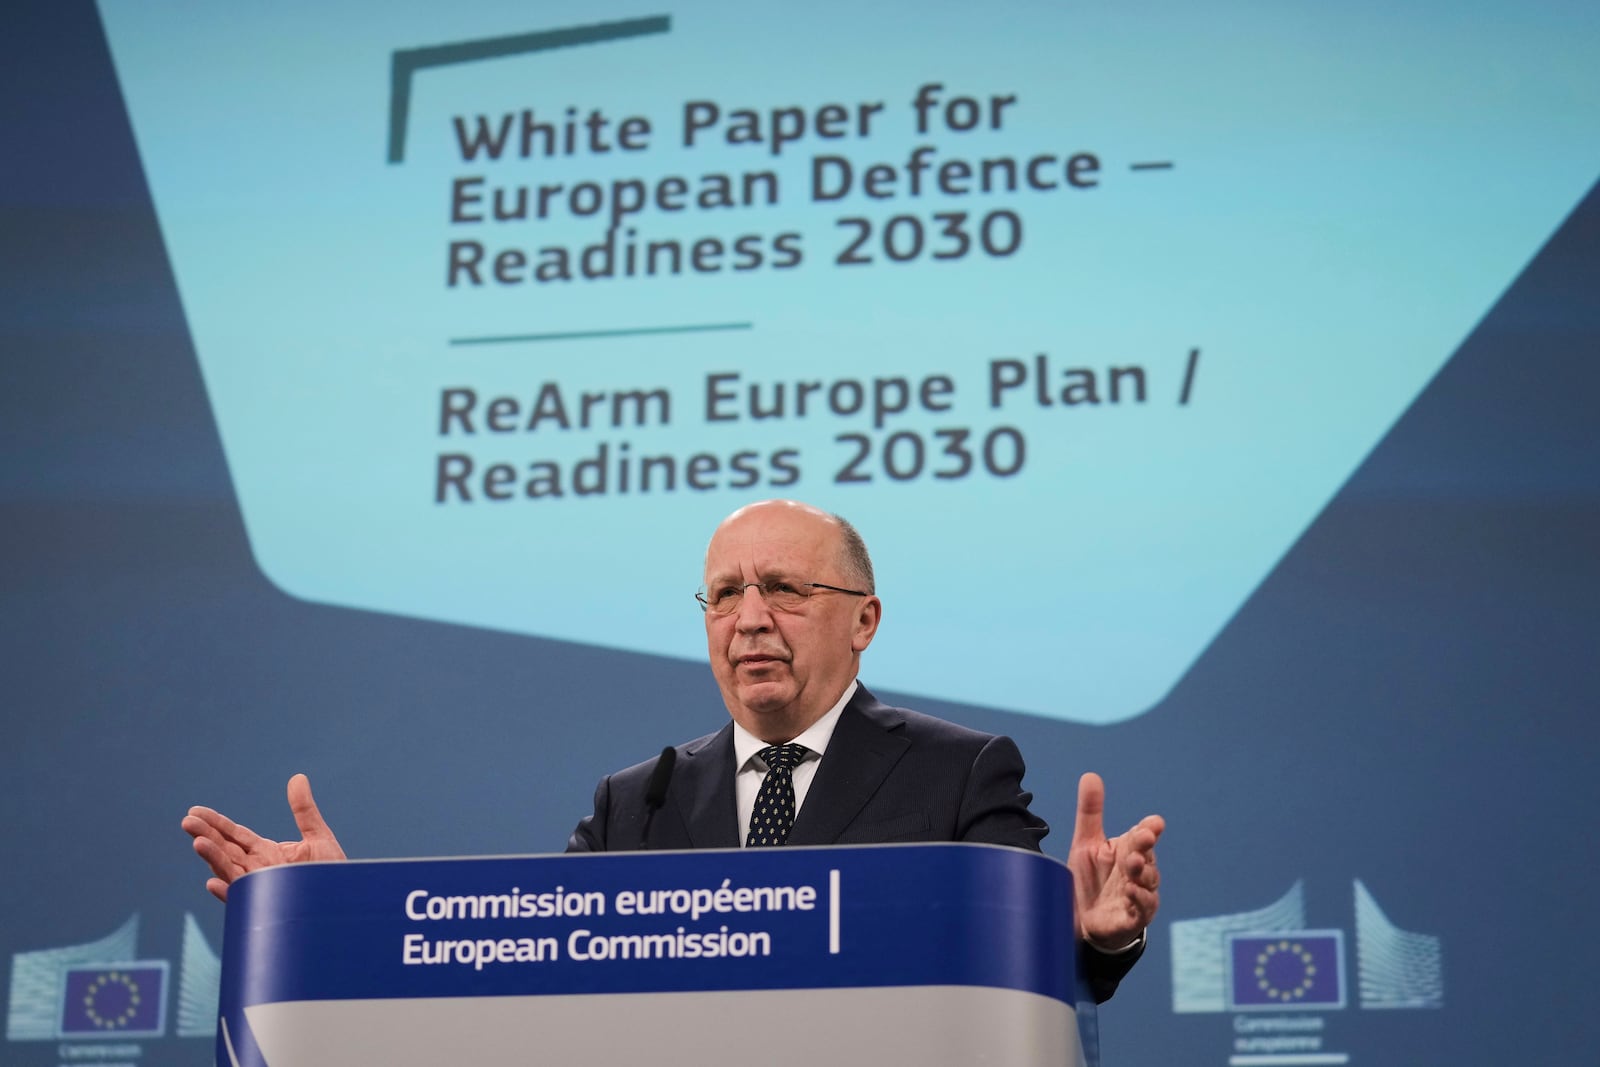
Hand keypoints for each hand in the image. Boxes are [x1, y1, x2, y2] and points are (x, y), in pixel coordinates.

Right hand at [181, 773, 345, 901]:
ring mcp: (261, 888)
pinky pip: (244, 900)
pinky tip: (214, 883)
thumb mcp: (318, 837)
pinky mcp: (268, 905)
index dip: (216, 823)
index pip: (235, 836)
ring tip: (197, 843)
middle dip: (207, 836)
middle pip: (226, 850)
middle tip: (187, 821)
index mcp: (267, 852)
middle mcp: (258, 870)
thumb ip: (303, 810)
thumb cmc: (332, 873)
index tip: (195, 811)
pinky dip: (228, 893)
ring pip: (231, 872)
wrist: (346, 903)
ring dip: (213, 859)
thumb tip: (297, 778)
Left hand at [1067, 772, 1162, 951]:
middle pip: (1148, 855)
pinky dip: (1139, 898)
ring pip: (1149, 881)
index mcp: (1128, 850)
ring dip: (1143, 872)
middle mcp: (1138, 871)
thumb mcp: (1086, 843)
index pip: (1144, 836)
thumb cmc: (1090, 880)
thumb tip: (1090, 775)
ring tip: (1133, 863)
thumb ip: (1090, 812)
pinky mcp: (1134, 917)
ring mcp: (1139, 894)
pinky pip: (1142, 907)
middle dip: (1146, 847)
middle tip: (1142, 838)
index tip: (1153, 823)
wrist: (1083, 923)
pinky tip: (1131, 890)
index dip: (1149, 829)